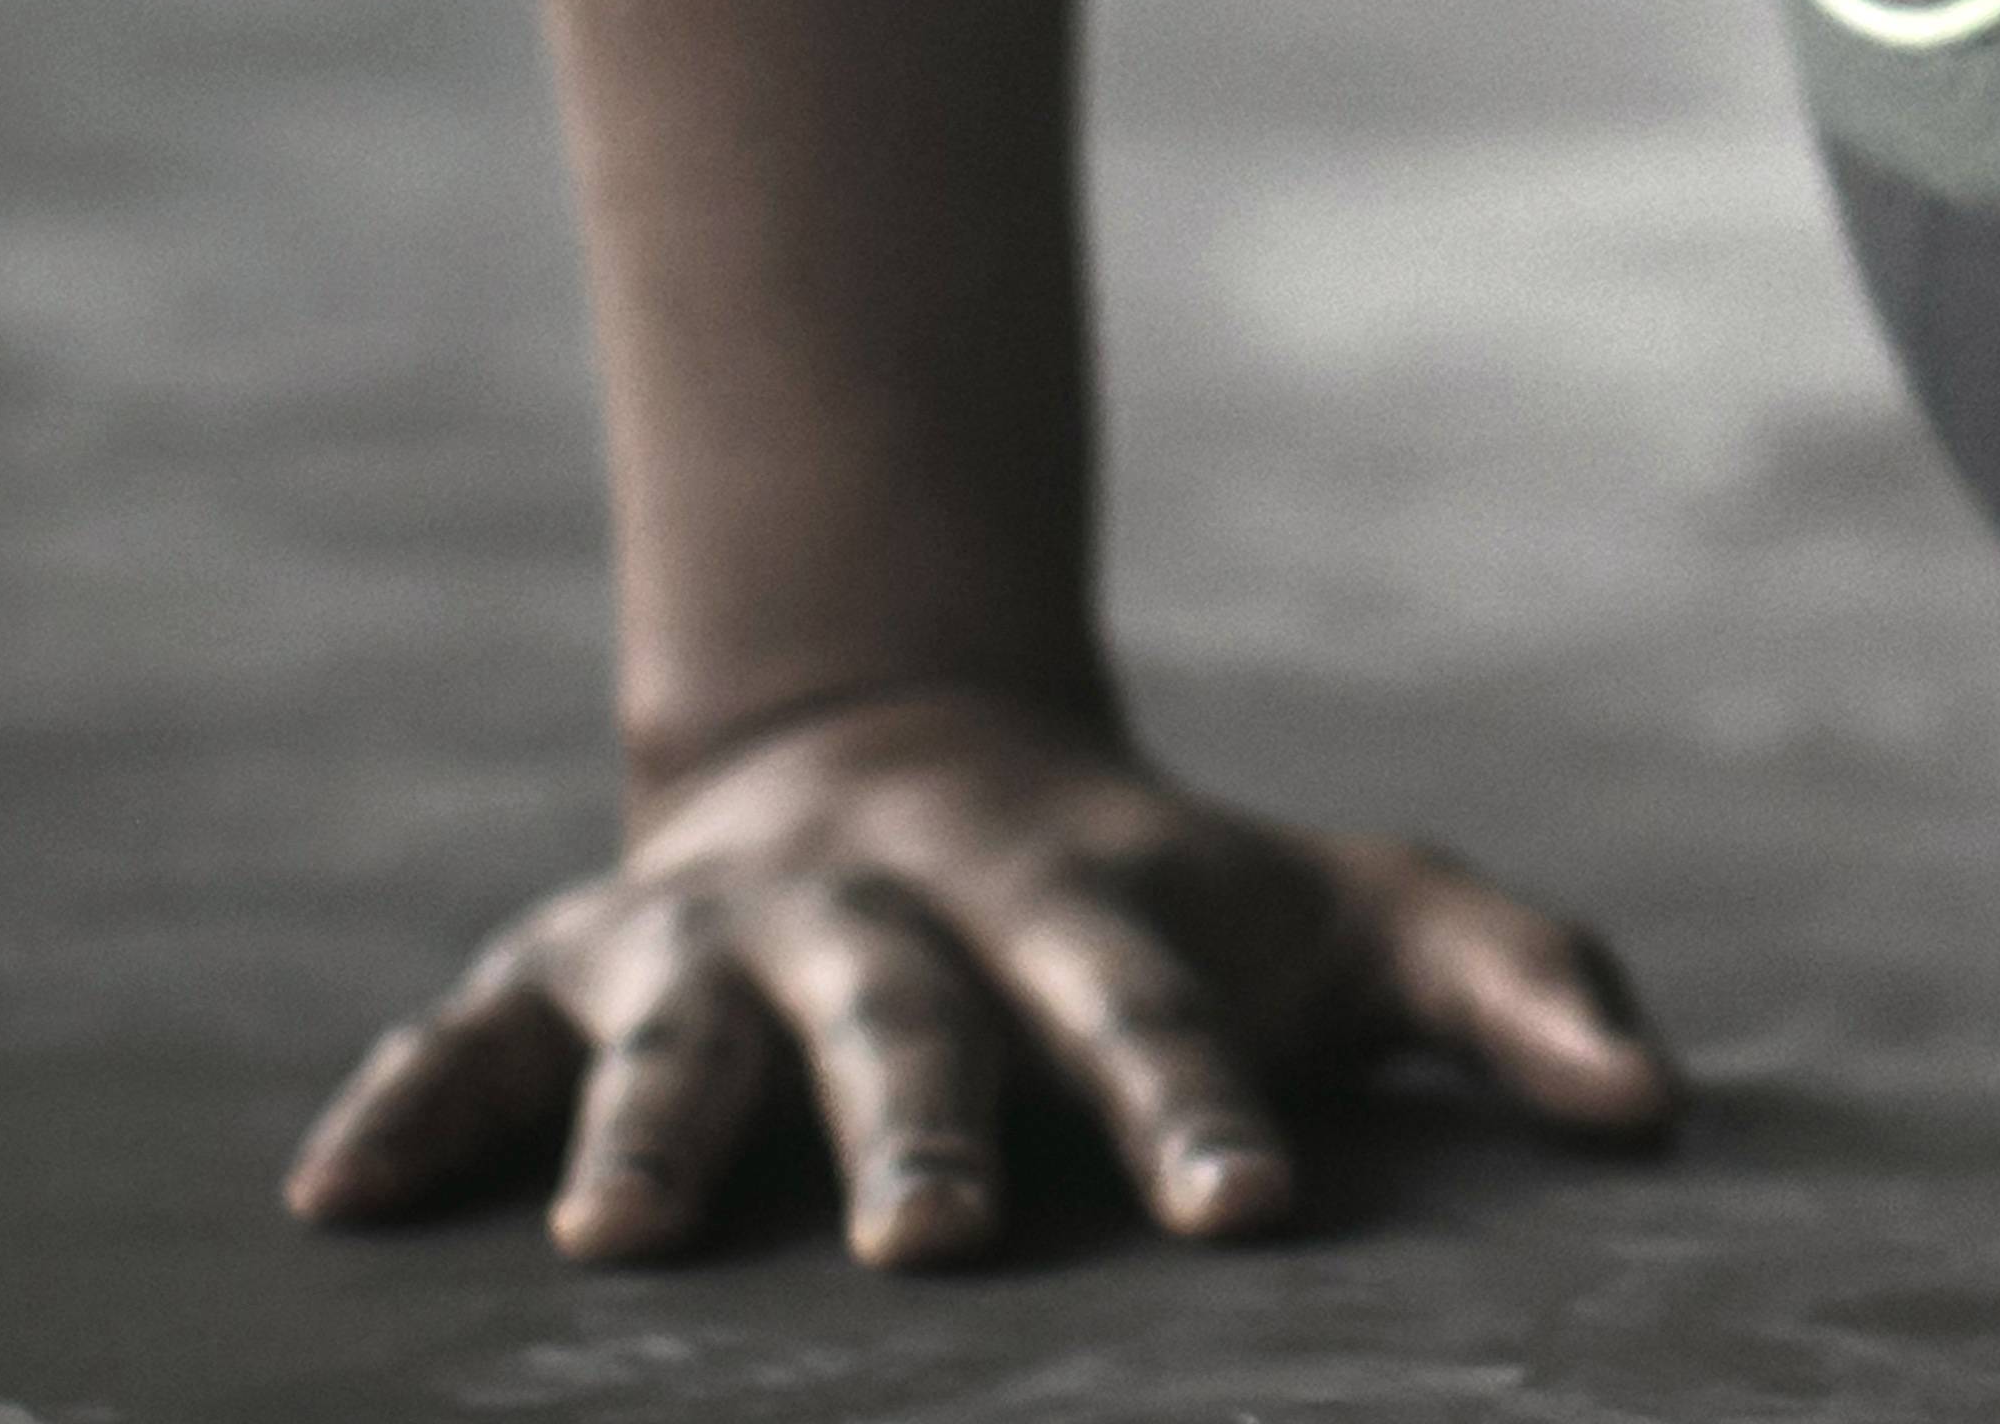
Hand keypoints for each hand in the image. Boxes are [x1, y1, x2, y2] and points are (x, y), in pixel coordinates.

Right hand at [279, 690, 1675, 1268]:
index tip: (1253, 1214)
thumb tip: (1664, 1114)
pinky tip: (335, 1200)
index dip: (1202, 1112)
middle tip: (936, 1247)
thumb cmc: (1163, 899)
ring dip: (648, 1129)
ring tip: (608, 1248)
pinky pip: (470, 1033)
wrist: (908, 751)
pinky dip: (404, 1104)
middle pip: (914, 1026)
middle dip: (923, 1128)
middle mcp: (894, 916)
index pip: (1159, 1020)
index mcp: (1084, 913)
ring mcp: (722, 936)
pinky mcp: (573, 962)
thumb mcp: (1350, 916)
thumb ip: (1510, 990)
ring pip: (683, 1032)